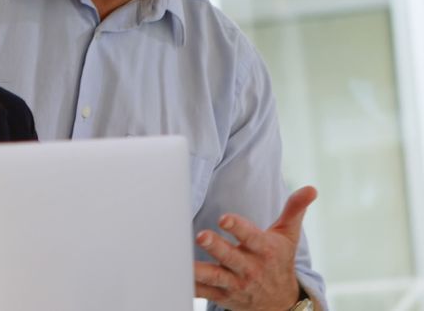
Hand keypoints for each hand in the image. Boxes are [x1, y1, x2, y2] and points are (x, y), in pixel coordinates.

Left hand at [194, 186, 316, 310]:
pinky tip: (175, 274)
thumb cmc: (279, 260)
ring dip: (199, 270)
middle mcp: (249, 267)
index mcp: (264, 250)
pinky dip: (190, 285)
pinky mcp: (222, 295)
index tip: (224, 218)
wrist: (280, 302)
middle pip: (229, 256)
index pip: (251, 237)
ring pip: (214, 276)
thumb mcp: (288, 236)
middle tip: (201, 236)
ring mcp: (235, 283)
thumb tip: (311, 188)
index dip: (238, 227)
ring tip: (184, 261)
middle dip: (215, 246)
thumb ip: (294, 210)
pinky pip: (203, 291)